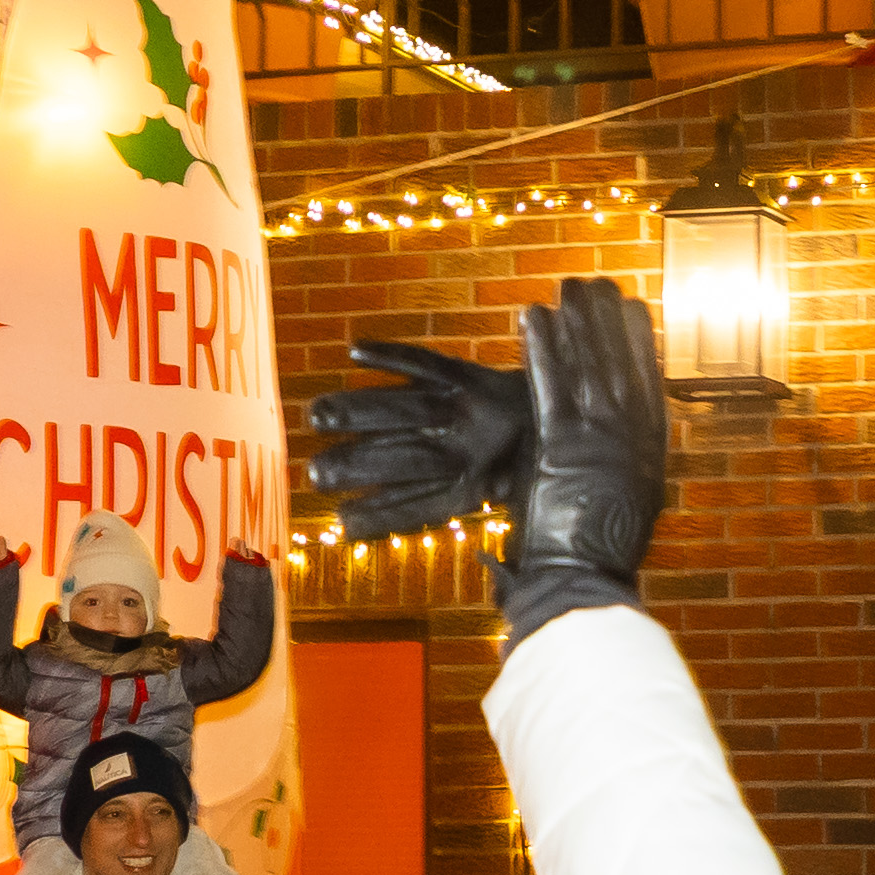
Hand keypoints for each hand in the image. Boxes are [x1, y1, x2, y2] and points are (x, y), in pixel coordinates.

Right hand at [301, 336, 532, 535]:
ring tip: (317, 415)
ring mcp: (468, 407)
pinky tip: (355, 349)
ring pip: (408, 408)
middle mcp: (469, 448)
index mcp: (472, 486)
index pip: (416, 506)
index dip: (378, 515)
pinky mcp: (466, 373)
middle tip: (314, 472)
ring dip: (360, 409)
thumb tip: (346, 524)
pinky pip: (425, 362)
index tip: (338, 519)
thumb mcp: (475, 496)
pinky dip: (391, 354)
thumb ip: (416, 506)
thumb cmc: (509, 465)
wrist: (560, 417)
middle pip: (406, 458)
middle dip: (360, 465)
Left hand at [506, 276, 670, 638]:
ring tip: (567, 286)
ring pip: (586, 366)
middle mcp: (629, 437)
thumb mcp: (628, 506)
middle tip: (596, 283)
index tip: (632, 307)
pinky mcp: (558, 444)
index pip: (647, 381)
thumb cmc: (598, 556)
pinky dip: (541, 348)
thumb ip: (622, 467)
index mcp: (649, 452)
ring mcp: (596, 438)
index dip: (639, 341)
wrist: (583, 582)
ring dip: (575, 322)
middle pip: (618, 363)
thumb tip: (617, 445)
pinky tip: (534, 316)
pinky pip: (548, 384)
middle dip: (606, 320)